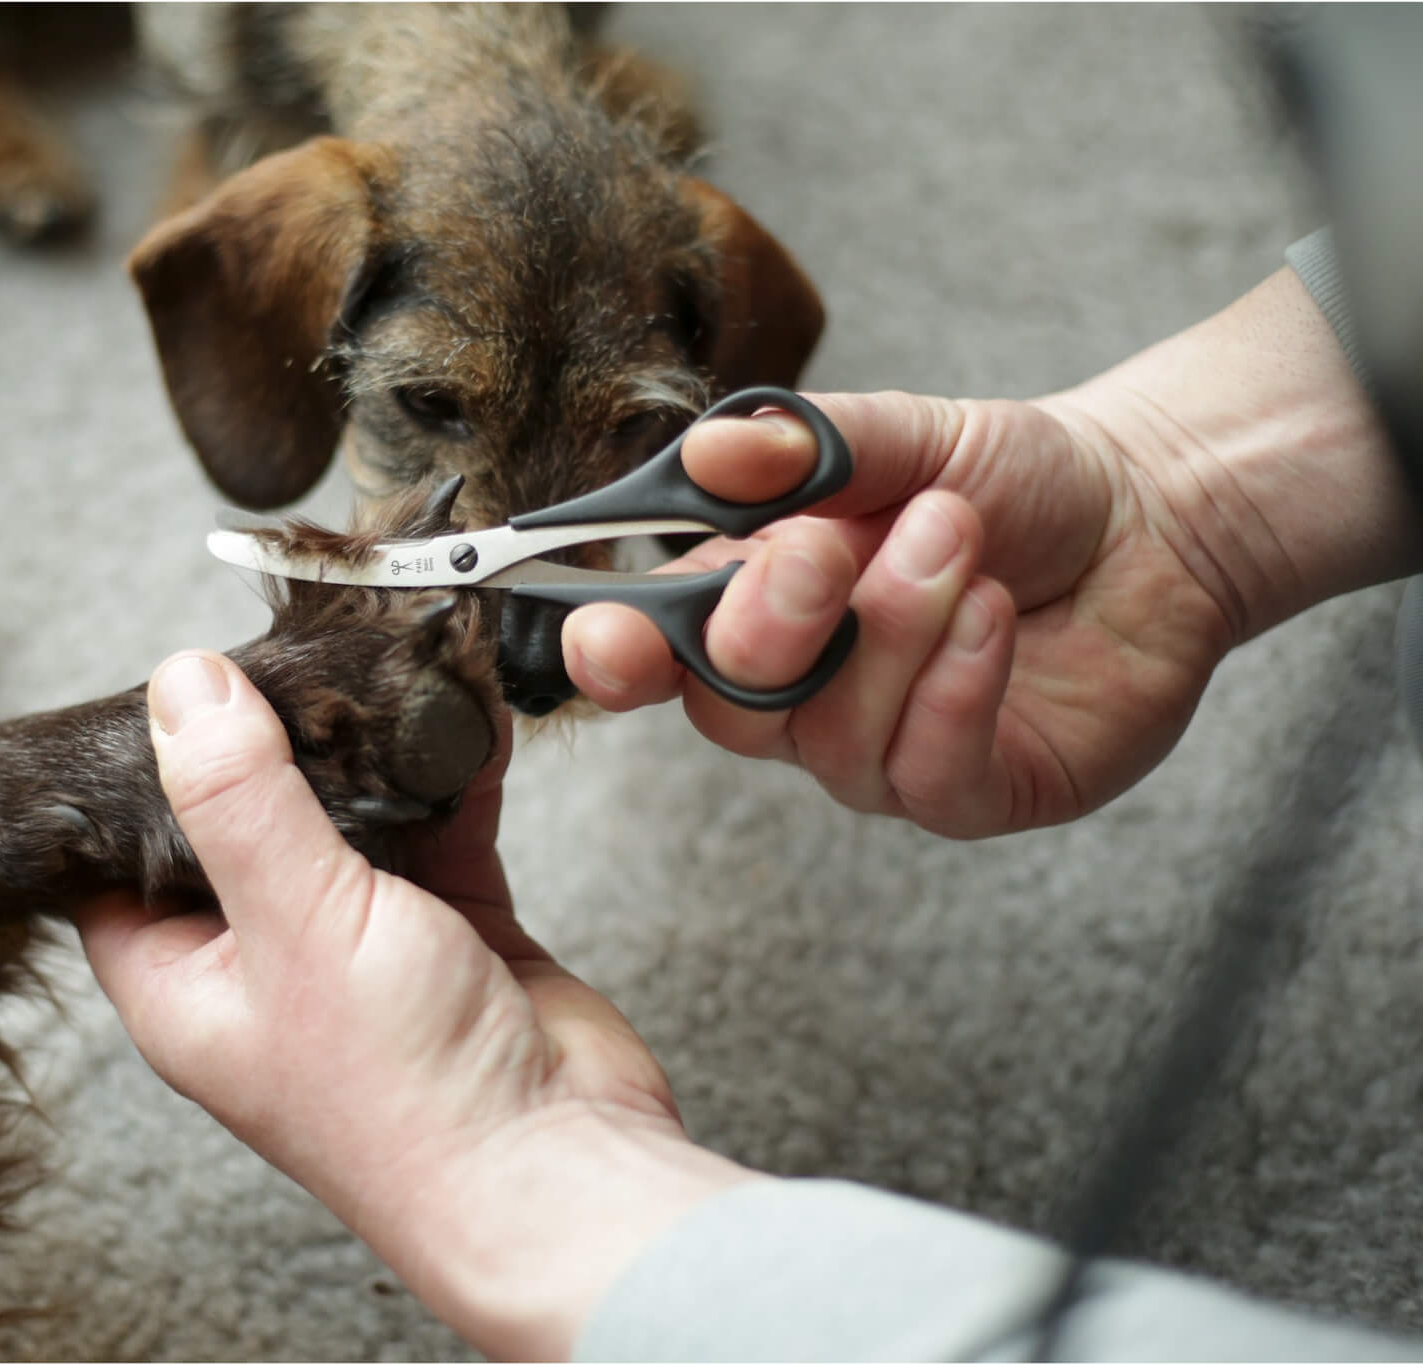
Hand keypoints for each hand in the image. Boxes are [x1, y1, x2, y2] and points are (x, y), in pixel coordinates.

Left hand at [75, 651, 754, 1358]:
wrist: (559, 1171)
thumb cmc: (407, 1099)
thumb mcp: (295, 923)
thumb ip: (238, 799)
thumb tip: (182, 688)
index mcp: (182, 986)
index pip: (115, 864)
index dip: (126, 779)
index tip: (155, 687)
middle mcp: (263, 967)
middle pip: (235, 826)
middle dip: (264, 742)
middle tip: (280, 651)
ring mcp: (359, 950)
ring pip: (344, 820)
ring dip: (367, 751)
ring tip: (374, 664)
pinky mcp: (449, 934)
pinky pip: (437, 830)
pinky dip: (449, 775)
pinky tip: (463, 716)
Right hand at [563, 268, 1412, 836]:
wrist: (1152, 515)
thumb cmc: (1012, 483)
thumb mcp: (906, 436)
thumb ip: (805, 444)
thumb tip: (711, 455)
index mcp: (756, 607)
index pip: (655, 653)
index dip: (617, 655)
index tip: (608, 633)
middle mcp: (804, 696)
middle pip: (728, 707)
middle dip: (769, 623)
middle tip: (828, 545)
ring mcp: (883, 753)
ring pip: (834, 736)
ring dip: (895, 626)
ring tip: (960, 538)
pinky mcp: (970, 793)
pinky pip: (927, 772)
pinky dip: (955, 688)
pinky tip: (991, 616)